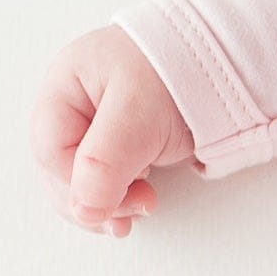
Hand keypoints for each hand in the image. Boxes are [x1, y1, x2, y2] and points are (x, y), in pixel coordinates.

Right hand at [30, 26, 197, 235]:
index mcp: (66, 86)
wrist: (226, 63)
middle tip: (133, 212)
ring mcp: (96, 125)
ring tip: (143, 206)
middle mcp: (74, 106)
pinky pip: (106, 178)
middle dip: (92, 199)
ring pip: (81, 179)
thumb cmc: (179, 71)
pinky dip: (120, 196)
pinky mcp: (121, 142)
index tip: (112, 202)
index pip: (50, 149)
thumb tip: (84, 211)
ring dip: (107, 203)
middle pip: (59, 169)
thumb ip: (106, 161)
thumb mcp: (138, 114)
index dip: (75, 184)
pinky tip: (140, 202)